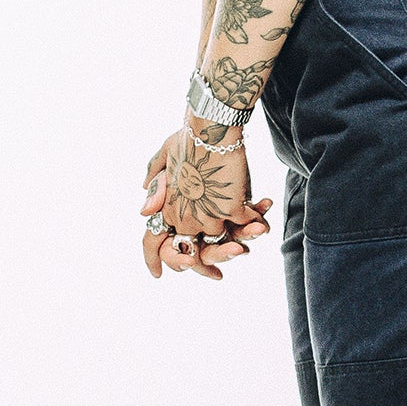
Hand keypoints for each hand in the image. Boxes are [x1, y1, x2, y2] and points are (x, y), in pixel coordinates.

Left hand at [140, 125, 272, 281]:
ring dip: (236, 244)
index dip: (153, 260)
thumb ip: (156, 177)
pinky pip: (244, 226)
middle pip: (189, 254)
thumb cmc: (189, 136)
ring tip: (248, 240)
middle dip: (203, 268)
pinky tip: (262, 214)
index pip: (151, 242)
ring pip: (221, 242)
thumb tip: (144, 198)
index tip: (157, 275)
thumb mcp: (165, 154)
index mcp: (166, 206)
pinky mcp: (231, 210)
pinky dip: (254, 222)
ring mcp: (208, 216)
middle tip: (217, 276)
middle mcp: (184, 217)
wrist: (212, 129)